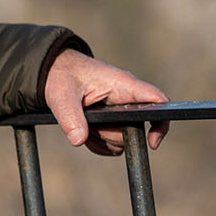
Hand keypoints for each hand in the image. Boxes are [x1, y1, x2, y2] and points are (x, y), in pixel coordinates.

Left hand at [43, 49, 168, 154]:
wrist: (54, 71)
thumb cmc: (62, 75)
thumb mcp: (62, 95)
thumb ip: (70, 116)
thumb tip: (78, 140)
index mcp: (123, 85)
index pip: (157, 101)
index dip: (162, 123)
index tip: (152, 143)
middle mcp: (126, 99)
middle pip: (137, 129)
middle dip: (113, 134)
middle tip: (91, 124)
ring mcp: (120, 111)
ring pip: (123, 139)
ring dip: (103, 139)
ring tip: (84, 123)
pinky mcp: (111, 121)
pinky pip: (111, 143)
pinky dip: (97, 143)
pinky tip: (84, 130)